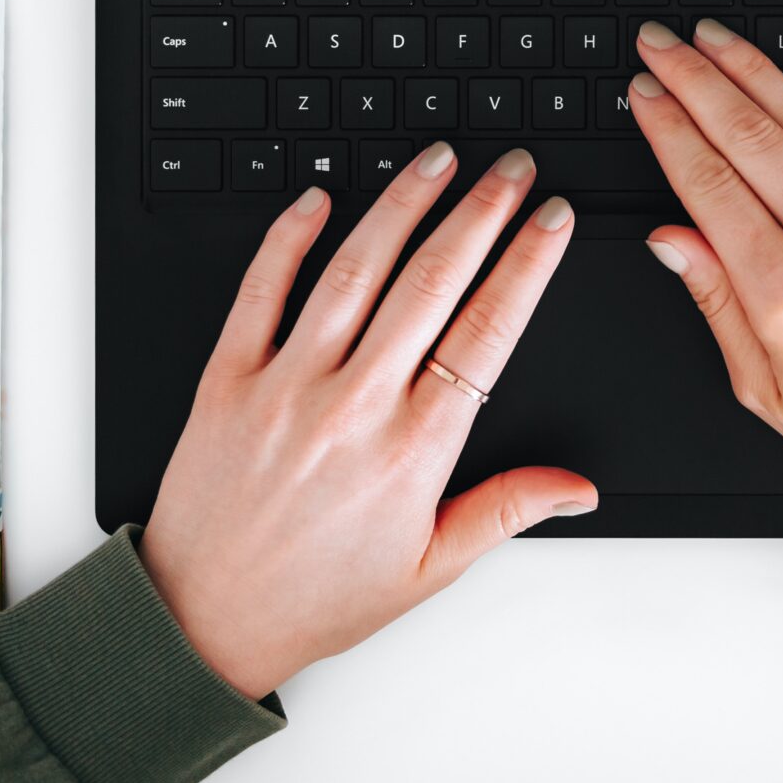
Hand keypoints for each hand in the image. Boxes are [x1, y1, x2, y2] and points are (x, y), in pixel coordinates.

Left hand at [140, 145, 592, 696]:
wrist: (203, 622)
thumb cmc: (315, 598)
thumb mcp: (428, 567)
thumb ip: (506, 511)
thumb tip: (579, 487)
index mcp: (413, 451)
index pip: (488, 332)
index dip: (527, 265)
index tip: (553, 220)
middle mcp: (353, 407)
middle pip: (432, 283)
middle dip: (482, 213)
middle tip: (513, 169)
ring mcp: (286, 386)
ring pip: (355, 271)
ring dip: (403, 204)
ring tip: (439, 160)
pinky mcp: (226, 380)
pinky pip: (260, 291)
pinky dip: (290, 237)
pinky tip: (319, 198)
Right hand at [628, 20, 782, 583]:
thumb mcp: (767, 392)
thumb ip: (716, 303)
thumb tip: (669, 237)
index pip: (707, 185)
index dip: (667, 129)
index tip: (643, 94)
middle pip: (749, 139)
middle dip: (695, 81)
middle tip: (661, 44)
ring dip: (754, 71)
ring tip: (714, 39)